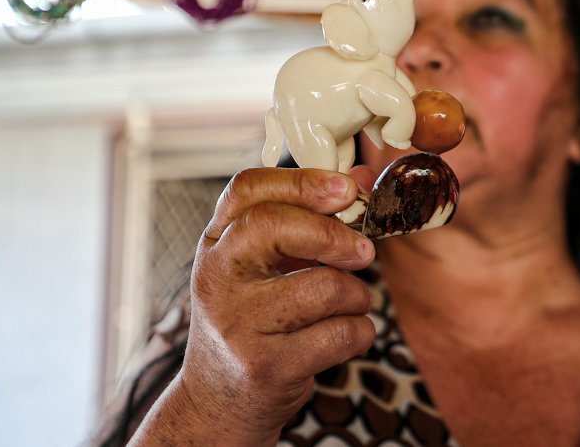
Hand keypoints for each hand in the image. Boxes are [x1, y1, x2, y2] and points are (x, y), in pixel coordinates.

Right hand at [135, 168, 376, 445]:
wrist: (217, 401)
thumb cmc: (250, 321)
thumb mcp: (262, 267)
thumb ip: (306, 221)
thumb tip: (360, 178)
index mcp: (216, 244)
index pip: (247, 190)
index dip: (302, 181)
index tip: (346, 188)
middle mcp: (217, 279)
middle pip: (273, 227)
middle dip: (334, 235)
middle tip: (363, 251)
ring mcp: (237, 324)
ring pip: (323, 287)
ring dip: (357, 294)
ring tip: (352, 301)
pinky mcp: (266, 367)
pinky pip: (338, 334)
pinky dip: (360, 331)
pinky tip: (350, 333)